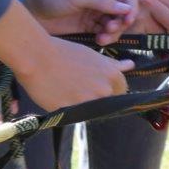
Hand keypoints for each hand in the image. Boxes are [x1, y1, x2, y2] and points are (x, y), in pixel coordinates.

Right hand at [0, 0, 132, 110]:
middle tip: (80, 88)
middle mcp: (104, 91)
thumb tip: (131, 66)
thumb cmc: (64, 52)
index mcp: (112, 76)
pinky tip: (60, 96)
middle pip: (108, 103)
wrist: (37, 56)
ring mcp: (89, 103)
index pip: (122, 92)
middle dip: (98, 98)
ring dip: (84, 104)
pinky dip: (70, 109)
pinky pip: (75, 116)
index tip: (99, 86)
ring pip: (92, 111)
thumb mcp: (92, 56)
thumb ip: (112, 65)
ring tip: (68, 90)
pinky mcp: (72, 112)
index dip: (112, 90)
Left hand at [23, 0, 136, 43]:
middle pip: (124, 15)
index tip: (126, 21)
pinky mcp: (89, 27)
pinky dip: (105, 38)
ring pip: (116, 26)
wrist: (32, 10)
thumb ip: (103, 3)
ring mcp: (97, 15)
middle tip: (109, 30)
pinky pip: (105, 34)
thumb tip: (127, 10)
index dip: (131, 10)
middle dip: (120, 24)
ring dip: (113, 34)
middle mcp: (103, 1)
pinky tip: (98, 41)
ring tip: (102, 39)